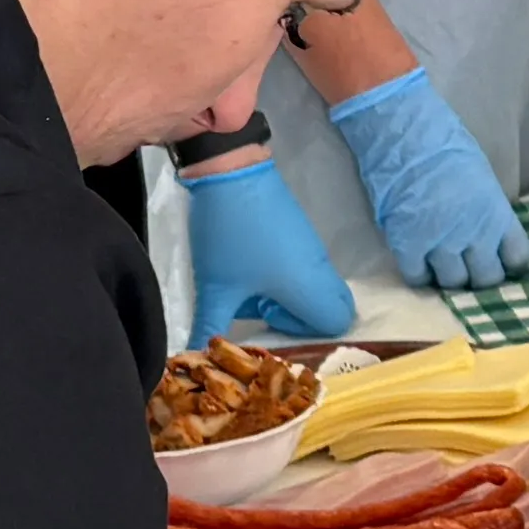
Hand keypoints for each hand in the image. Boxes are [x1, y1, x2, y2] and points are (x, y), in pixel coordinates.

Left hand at [181, 153, 354, 339]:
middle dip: (302, 319)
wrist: (230, 172)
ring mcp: (312, 248)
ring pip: (316, 288)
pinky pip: (306, 268)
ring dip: (288, 297)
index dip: (305, 333)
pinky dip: (284, 278)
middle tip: (264, 311)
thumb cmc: (228, 237)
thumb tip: (193, 357)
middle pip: (332, 308)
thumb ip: (208, 328)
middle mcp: (319, 269)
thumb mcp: (214, 288)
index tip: (268, 320)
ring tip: (248, 288)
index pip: (335, 324)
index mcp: (308, 286)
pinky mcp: (301, 233)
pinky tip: (248, 267)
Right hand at [325, 66, 527, 290]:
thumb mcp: (482, 179)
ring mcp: (441, 243)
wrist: (405, 134)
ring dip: (450, 278)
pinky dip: (420, 276)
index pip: (518, 257)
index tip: (503, 261)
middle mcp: (475, 234)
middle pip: (487, 278)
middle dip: (481, 276)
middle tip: (470, 268)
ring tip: (443, 267)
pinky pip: (418, 278)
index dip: (511, 263)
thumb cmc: (445, 144)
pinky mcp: (408, 246)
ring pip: (453, 283)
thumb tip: (487, 233)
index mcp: (498, 214)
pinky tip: (420, 266)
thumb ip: (488, 211)